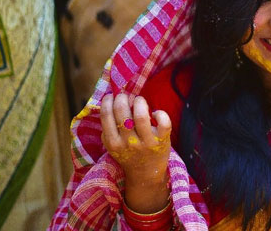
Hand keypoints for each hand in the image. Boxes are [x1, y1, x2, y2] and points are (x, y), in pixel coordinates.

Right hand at [101, 93, 171, 211]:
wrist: (145, 175)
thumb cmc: (128, 154)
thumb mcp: (112, 145)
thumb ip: (109, 128)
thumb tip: (110, 101)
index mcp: (113, 143)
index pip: (106, 115)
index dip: (108, 101)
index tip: (112, 96)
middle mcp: (128, 143)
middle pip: (122, 111)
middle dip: (123, 98)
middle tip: (126, 97)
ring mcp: (146, 142)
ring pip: (141, 115)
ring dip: (139, 102)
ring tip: (139, 101)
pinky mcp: (162, 141)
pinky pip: (163, 122)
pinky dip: (160, 113)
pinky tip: (156, 114)